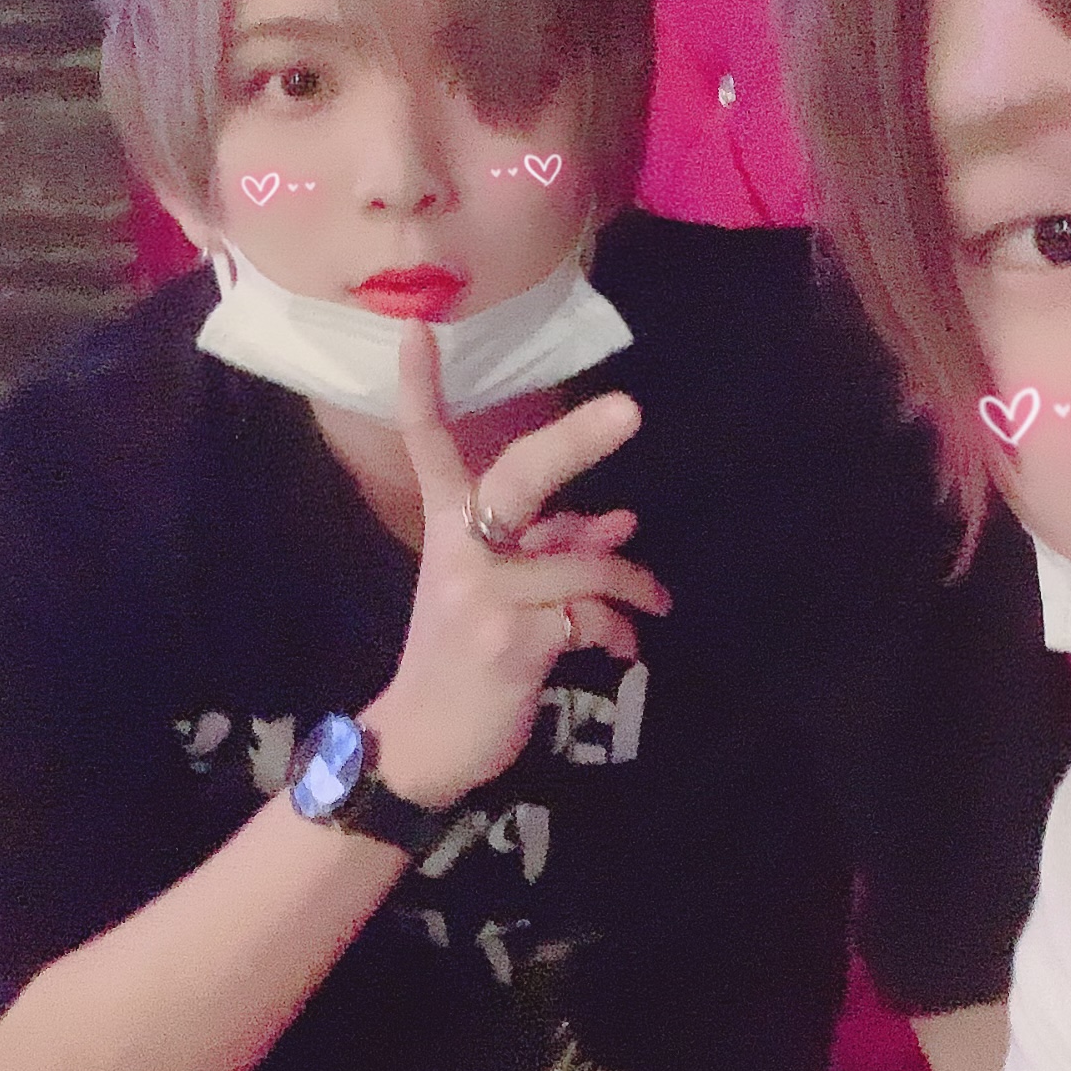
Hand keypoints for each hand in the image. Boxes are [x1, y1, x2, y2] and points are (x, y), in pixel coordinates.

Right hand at [362, 325, 669, 804]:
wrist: (426, 741)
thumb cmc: (466, 658)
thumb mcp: (498, 593)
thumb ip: (553, 549)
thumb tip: (621, 519)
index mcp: (449, 530)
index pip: (429, 449)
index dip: (422, 392)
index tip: (418, 329)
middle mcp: (461, 551)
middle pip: (520, 478)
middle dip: (576, 441)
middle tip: (631, 410)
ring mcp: (484, 595)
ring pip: (585, 564)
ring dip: (631, 584)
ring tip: (652, 604)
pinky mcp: (514, 640)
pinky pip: (592, 616)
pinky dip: (617, 630)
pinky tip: (620, 648)